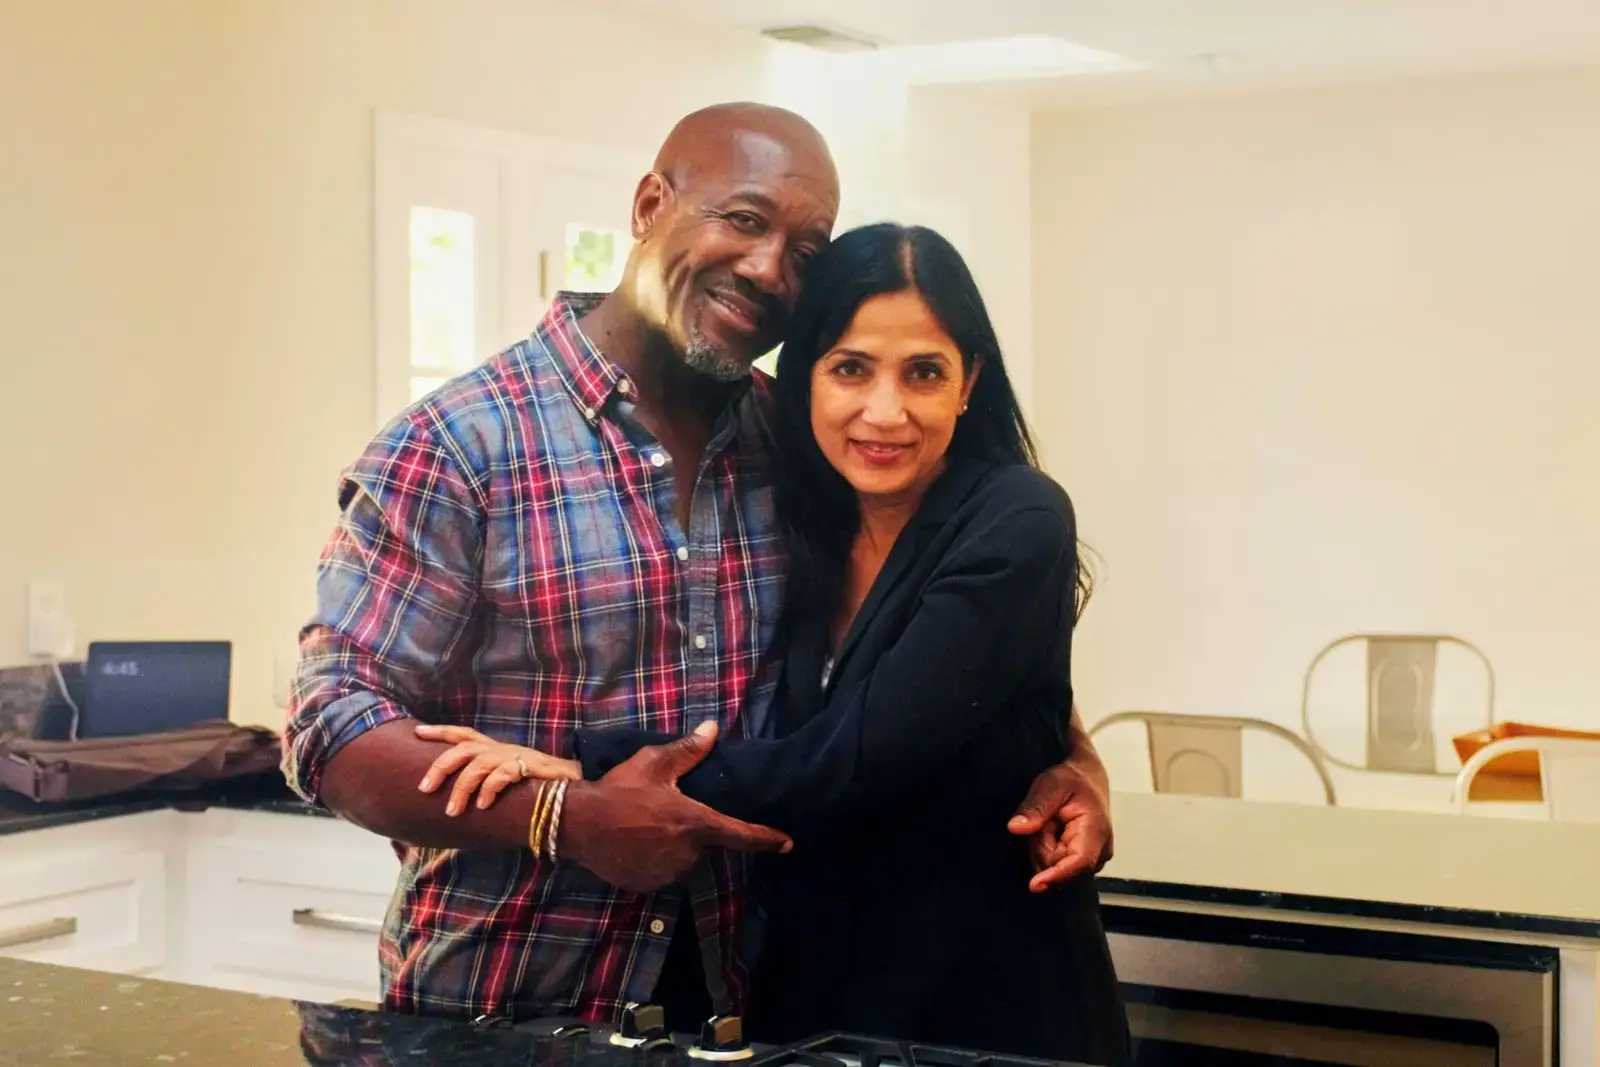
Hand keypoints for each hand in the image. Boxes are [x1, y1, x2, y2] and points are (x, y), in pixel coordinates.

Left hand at [414, 723, 581, 816]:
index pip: (463, 734)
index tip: (417, 732)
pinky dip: (490, 789)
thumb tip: (455, 803)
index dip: (440, 731)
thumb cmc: (535, 786)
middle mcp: (502, 749)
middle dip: (441, 766)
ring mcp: (516, 757)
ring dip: (462, 787)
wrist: (574, 785)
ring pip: (479, 764)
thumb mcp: (505, 779)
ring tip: (453, 811)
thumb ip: (485, 784)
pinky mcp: (531, 768)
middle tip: (425, 788)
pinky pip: (504, 774)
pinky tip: (483, 805)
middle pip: (464, 748)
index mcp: (494, 749)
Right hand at [559, 721, 792, 893]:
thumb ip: (688, 750)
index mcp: (695, 824)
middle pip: (708, 845)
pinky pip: (665, 872)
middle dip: (696, 831)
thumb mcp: (653, 764)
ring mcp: (668, 874)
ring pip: (687, 860)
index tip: (787, 843)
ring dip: (678, 847)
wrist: (577, 825)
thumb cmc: (618, 790)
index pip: (741, 834)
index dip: (767, 839)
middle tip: (668, 812)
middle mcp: (688, 855)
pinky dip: (658, 860)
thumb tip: (713, 729)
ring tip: (649, 826)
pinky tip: (638, 843)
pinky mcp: (649, 886)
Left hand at [1008, 761, 1113, 893]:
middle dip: (1042, 848)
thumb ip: (1036, 807)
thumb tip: (1016, 828)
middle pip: (1060, 867)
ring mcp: (1093, 860)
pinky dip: (1046, 850)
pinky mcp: (1083, 863)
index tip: (1034, 885)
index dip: (1057, 875)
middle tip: (1044, 820)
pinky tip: (1051, 832)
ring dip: (1043, 848)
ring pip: (1054, 868)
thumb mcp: (1050, 785)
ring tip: (1049, 823)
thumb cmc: (1071, 781)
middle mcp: (1100, 851)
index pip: (1079, 862)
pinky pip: (1055, 866)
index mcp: (1096, 830)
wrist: (1087, 780)